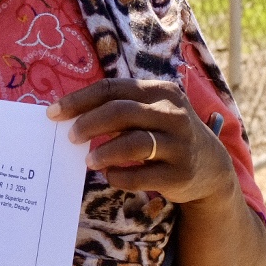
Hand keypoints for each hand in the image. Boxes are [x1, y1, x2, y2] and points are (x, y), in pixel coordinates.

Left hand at [49, 77, 237, 205]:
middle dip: (88, 123)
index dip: (79, 100)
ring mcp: (180, 144)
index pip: (113, 88)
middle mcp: (173, 114)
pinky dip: (119, 176)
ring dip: (104, 152)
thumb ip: (120, 108)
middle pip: (121, 112)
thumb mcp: (153, 112)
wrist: (212, 169)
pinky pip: (141, 175)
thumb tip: (70, 116)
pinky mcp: (180, 174)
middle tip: (70, 137)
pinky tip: (111, 175)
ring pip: (133, 143)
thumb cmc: (167, 135)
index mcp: (161, 92)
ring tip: (88, 160)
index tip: (53, 113)